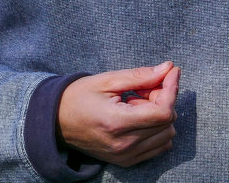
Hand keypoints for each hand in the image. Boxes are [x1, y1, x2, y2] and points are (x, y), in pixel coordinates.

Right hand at [58, 61, 180, 166]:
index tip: (171, 71)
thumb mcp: (108, 80)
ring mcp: (125, 156)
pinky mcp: (125, 161)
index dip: (172, 89)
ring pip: (166, 135)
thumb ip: (141, 76)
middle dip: (165, 98)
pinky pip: (158, 147)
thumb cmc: (80, 96)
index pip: (163, 112)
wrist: (56, 122)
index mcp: (117, 123)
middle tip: (147, 86)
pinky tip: (141, 116)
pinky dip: (157, 129)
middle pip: (167, 122)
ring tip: (140, 101)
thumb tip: (169, 68)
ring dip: (161, 114)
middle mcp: (123, 144)